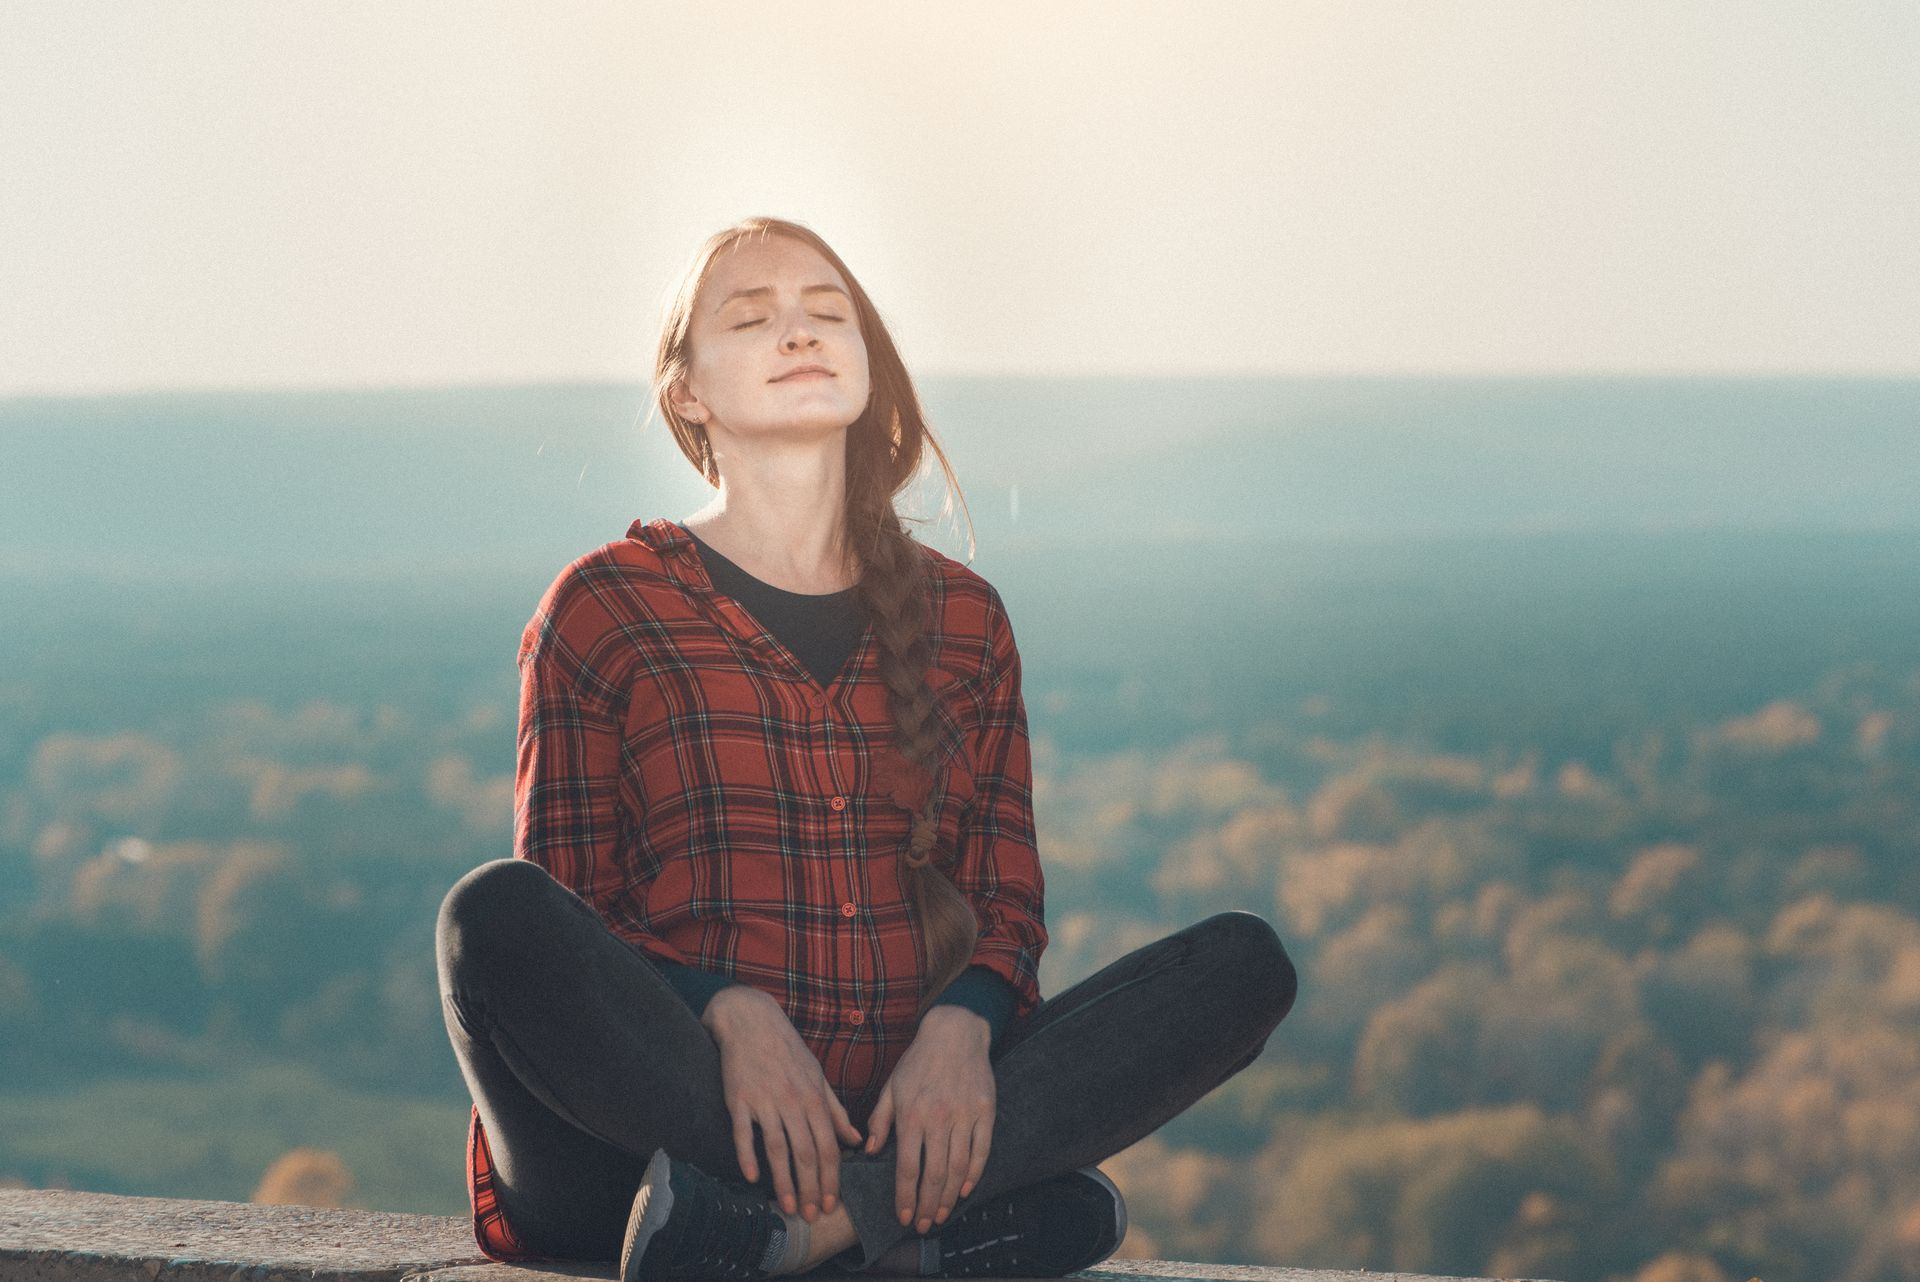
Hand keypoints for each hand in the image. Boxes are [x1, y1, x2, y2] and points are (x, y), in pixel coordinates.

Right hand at [704, 985, 864, 1222]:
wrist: (751, 1022)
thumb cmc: (788, 1050)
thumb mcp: (818, 1076)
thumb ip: (836, 1110)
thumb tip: (857, 1140)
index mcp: (814, 1098)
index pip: (829, 1146)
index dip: (831, 1178)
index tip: (831, 1203)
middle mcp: (792, 1102)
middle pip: (805, 1153)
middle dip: (811, 1188)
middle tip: (811, 1216)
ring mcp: (765, 1101)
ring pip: (777, 1149)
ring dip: (783, 1181)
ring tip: (787, 1207)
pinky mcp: (739, 1099)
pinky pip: (743, 1133)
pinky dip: (747, 1156)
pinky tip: (752, 1178)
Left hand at [862, 1005, 994, 1234]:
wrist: (955, 1032)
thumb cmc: (918, 1061)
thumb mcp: (891, 1087)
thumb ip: (880, 1121)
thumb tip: (869, 1151)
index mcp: (911, 1114)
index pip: (906, 1167)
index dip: (904, 1196)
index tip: (903, 1216)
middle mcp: (938, 1118)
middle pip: (933, 1174)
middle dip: (927, 1205)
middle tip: (922, 1226)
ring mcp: (964, 1115)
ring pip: (958, 1168)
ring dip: (949, 1197)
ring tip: (941, 1215)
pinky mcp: (985, 1112)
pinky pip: (981, 1151)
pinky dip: (974, 1174)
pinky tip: (965, 1190)